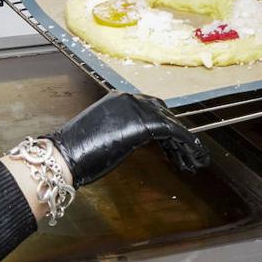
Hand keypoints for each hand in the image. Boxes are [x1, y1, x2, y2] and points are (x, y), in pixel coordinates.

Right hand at [47, 93, 208, 186]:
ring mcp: (138, 109)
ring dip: (184, 145)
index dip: (166, 127)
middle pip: (164, 115)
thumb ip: (121, 130)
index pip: (151, 109)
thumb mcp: (104, 133)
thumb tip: (133, 137)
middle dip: (177, 137)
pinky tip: (194, 157)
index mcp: (119, 99)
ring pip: (171, 124)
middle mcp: (130, 99)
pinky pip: (174, 133)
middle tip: (188, 156)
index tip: (174, 147)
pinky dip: (187, 145)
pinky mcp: (145, 124)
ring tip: (194, 162)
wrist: (67, 155)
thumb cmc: (79, 151)